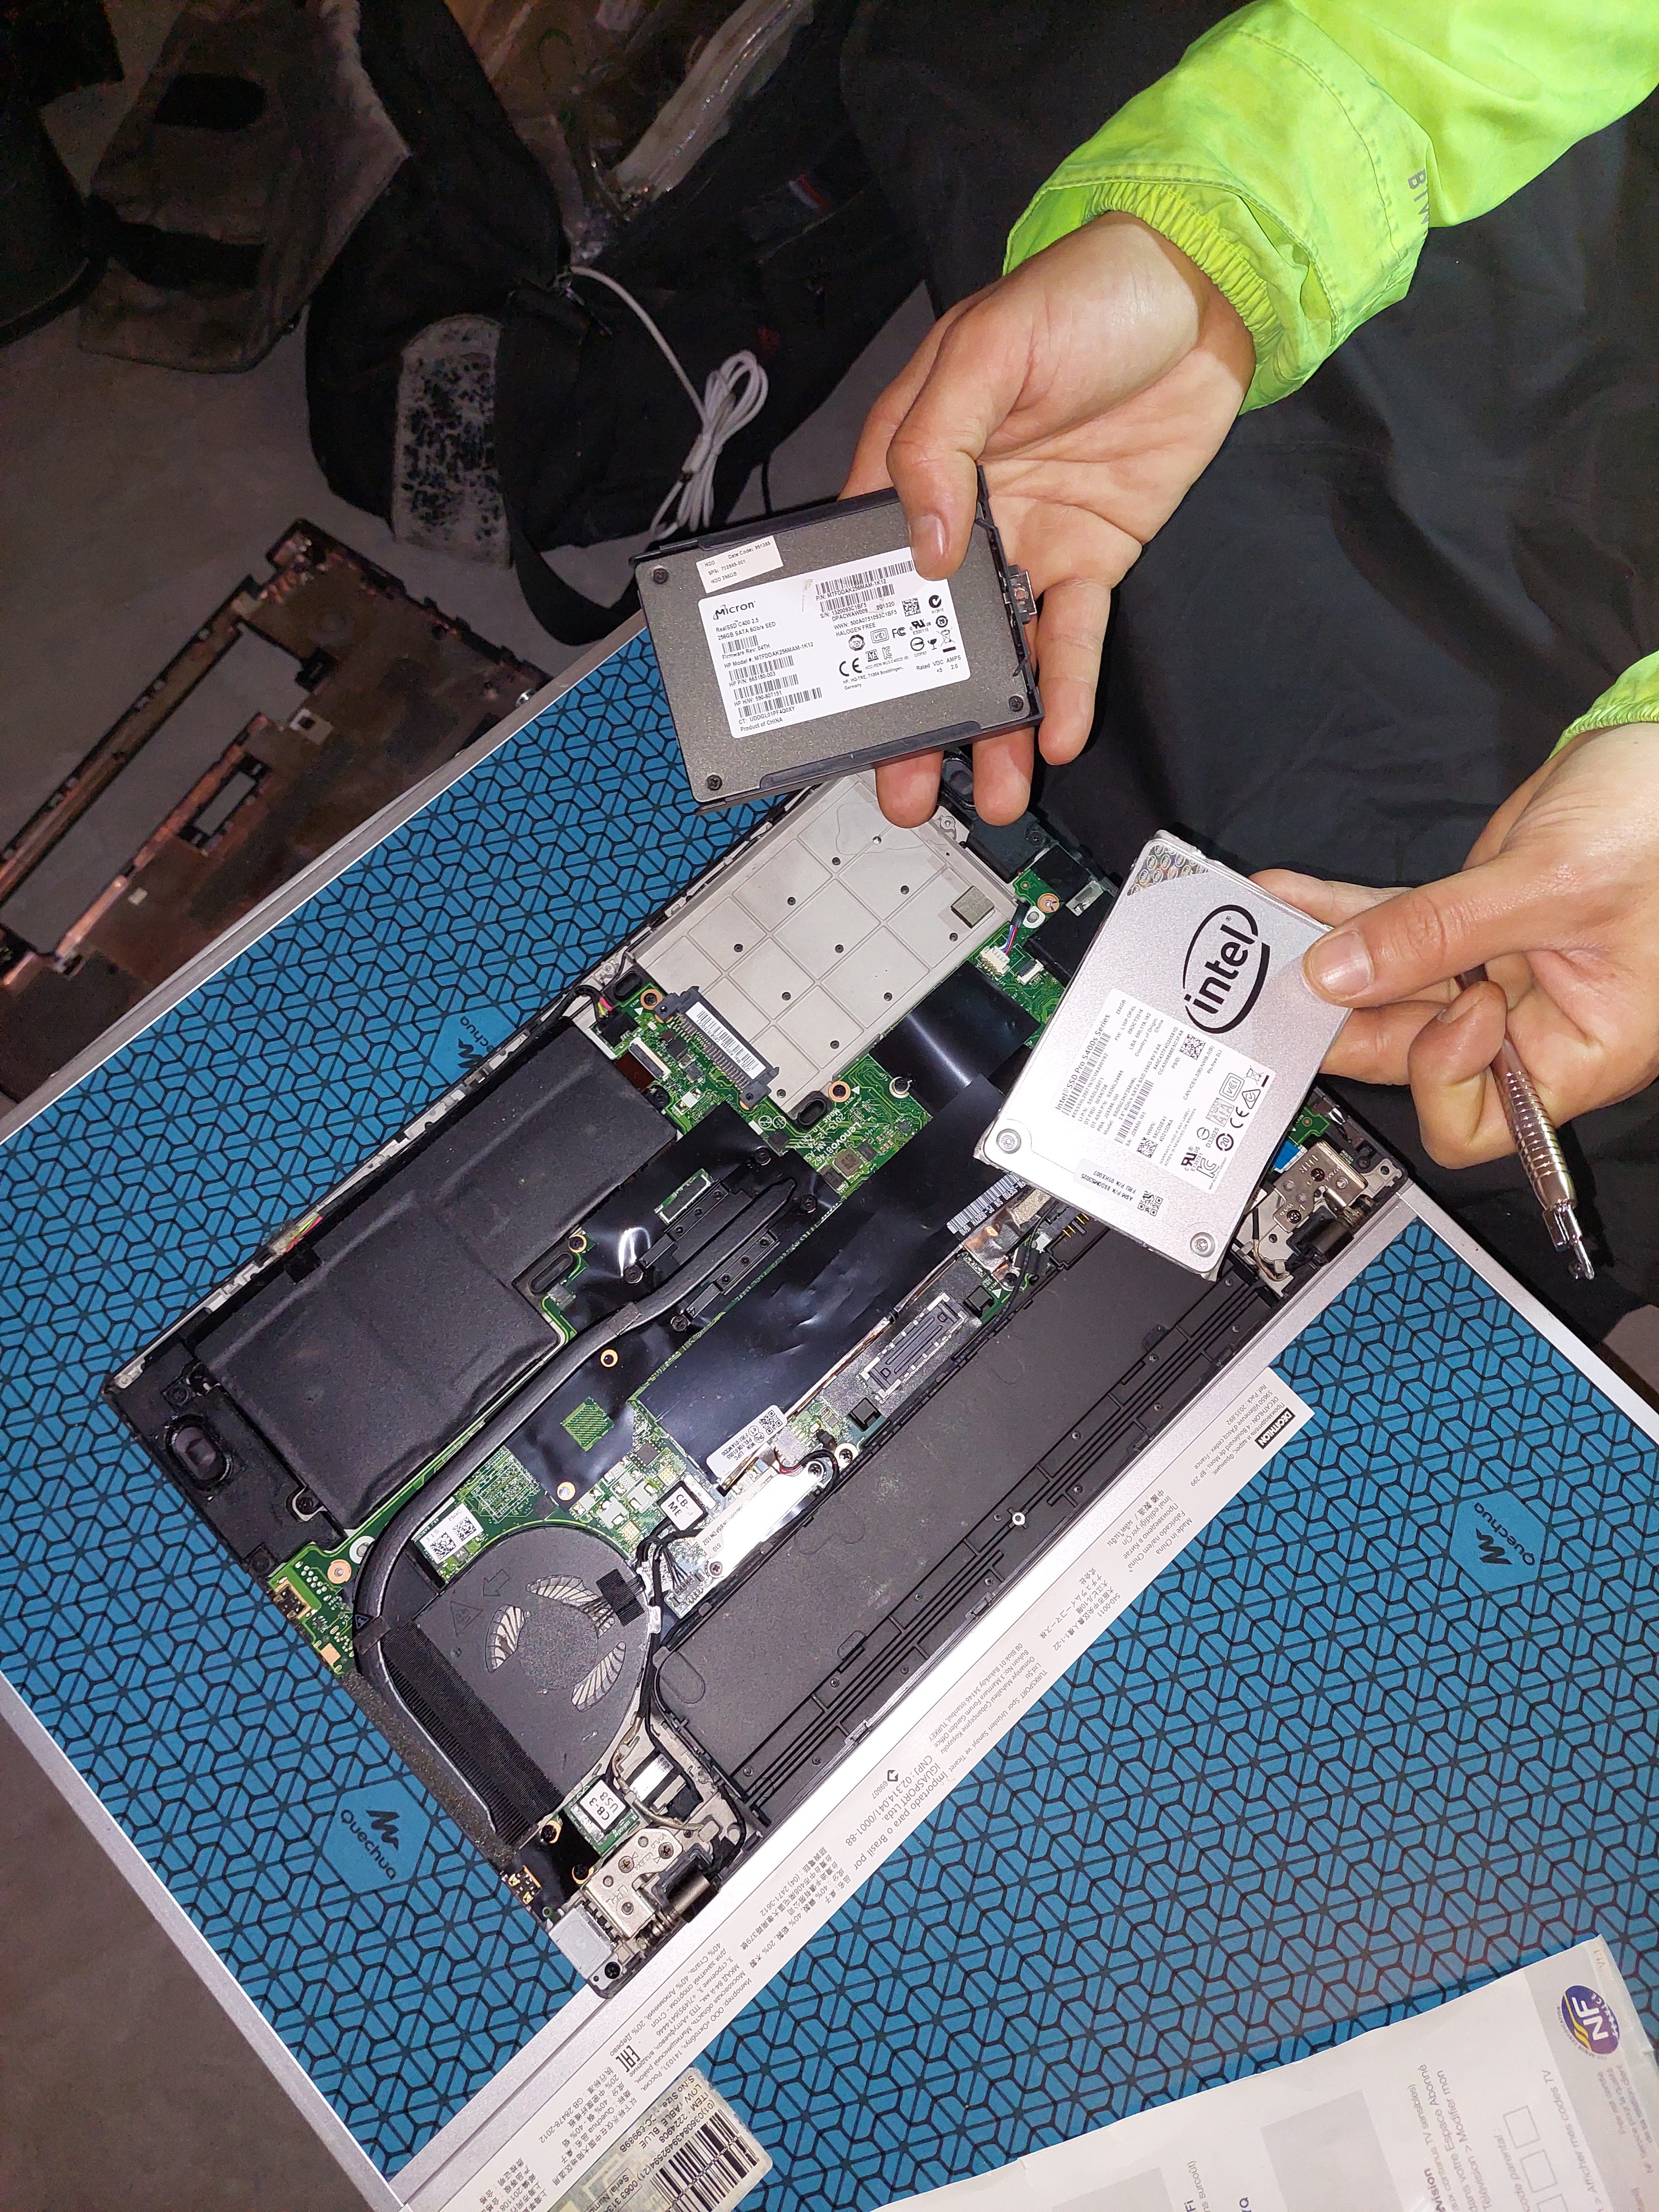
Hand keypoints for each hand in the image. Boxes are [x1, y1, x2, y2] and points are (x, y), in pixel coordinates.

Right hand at [842, 214, 1253, 826]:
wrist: (1204, 293)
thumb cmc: (1087, 295)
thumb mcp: (990, 347)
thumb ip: (941, 443)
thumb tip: (921, 546)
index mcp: (917, 458)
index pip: (863, 558)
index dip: (849, 631)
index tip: (837, 699)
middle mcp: (966, 513)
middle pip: (925, 628)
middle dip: (915, 712)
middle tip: (902, 785)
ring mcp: (1029, 542)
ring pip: (998, 651)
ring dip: (992, 723)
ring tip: (988, 792)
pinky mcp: (1092, 558)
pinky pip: (1072, 636)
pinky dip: (1067, 689)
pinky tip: (1057, 736)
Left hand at [1255, 723, 1658, 1165]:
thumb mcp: (1556, 883)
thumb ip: (1443, 932)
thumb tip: (1340, 973)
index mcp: (1581, 1048)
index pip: (1476, 1117)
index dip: (1441, 1073)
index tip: (1447, 1009)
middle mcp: (1528, 1025)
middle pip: (1410, 1052)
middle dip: (1342, 1017)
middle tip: (1276, 987)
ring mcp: (1490, 972)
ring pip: (1386, 989)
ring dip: (1323, 960)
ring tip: (1263, 932)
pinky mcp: (1462, 922)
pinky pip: (1390, 932)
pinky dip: (1340, 916)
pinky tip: (1289, 897)